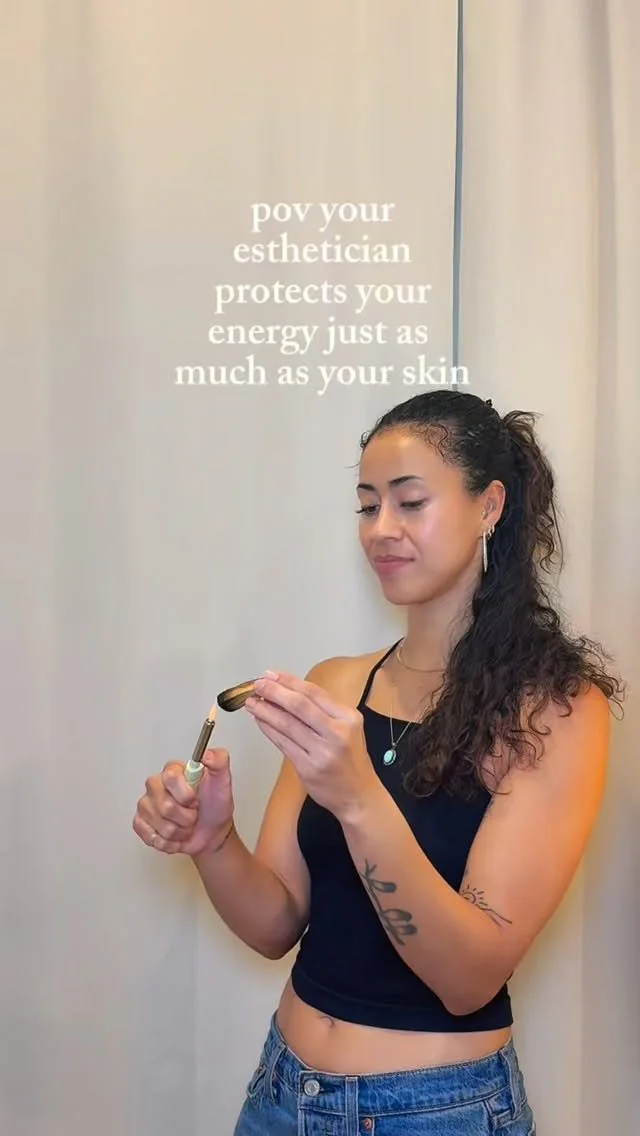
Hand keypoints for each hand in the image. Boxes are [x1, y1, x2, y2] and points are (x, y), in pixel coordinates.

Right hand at [132, 748, 234, 855]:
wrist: (211, 831)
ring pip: (162, 826)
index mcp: (173, 771)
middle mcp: (156, 785)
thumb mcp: (223, 781)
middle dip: (186, 817)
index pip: (170, 777)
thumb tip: (205, 753)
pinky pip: (152, 838)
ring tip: (186, 824)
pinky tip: (176, 834)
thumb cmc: (214, 805)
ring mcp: (146, 804)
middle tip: (193, 813)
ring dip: (180, 831)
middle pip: (165, 806)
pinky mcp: (140, 823)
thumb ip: (219, 761)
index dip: (186, 794)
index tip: (196, 799)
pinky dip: (170, 842)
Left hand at [245, 671, 381, 822]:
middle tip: (257, 685)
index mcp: (349, 717)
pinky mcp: (308, 768)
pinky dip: (269, 729)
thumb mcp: (348, 728)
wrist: (359, 795)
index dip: (289, 681)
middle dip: (275, 692)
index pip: (314, 692)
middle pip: (300, 705)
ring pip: (288, 724)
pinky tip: (260, 721)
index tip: (270, 675)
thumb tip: (287, 690)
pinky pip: (283, 743)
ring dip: (266, 710)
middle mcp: (338, 732)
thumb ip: (323, 711)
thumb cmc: (350, 758)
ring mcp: (323, 751)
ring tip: (252, 702)